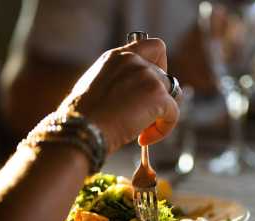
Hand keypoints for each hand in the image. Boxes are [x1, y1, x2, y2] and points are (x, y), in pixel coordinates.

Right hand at [62, 38, 179, 153]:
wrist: (82, 129)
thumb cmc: (82, 116)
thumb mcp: (95, 86)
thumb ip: (117, 82)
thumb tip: (130, 95)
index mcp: (118, 56)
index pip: (153, 46)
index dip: (160, 65)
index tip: (153, 84)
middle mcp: (135, 61)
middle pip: (165, 77)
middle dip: (157, 99)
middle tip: (142, 119)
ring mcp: (148, 76)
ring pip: (171, 95)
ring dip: (160, 115)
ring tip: (142, 132)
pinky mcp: (158, 96)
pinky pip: (173, 113)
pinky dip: (163, 129)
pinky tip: (144, 139)